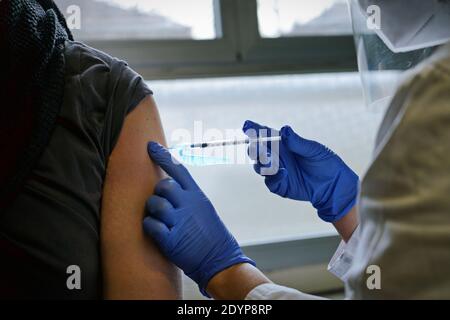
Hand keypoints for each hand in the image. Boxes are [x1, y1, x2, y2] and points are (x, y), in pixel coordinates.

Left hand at [143, 142, 254, 296]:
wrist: (220, 261)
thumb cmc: (212, 235)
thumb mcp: (205, 209)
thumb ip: (188, 197)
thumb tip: (170, 188)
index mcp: (198, 196)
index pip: (178, 169)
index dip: (163, 156)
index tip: (150, 146)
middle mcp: (189, 205)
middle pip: (163, 185)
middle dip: (158, 193)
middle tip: (163, 204)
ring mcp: (180, 222)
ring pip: (154, 203)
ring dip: (153, 210)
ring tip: (161, 219)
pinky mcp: (171, 240)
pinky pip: (150, 224)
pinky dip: (150, 225)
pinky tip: (156, 230)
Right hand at [243, 120, 358, 222]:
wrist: (334, 185)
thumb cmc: (325, 163)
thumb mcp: (314, 150)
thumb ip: (297, 142)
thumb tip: (284, 130)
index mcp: (284, 144)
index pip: (266, 135)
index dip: (254, 129)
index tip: (246, 125)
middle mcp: (277, 156)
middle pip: (258, 151)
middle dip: (254, 148)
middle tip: (257, 146)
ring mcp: (277, 171)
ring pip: (260, 166)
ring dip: (262, 162)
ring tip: (271, 160)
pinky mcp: (279, 185)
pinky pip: (270, 181)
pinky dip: (274, 177)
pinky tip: (284, 173)